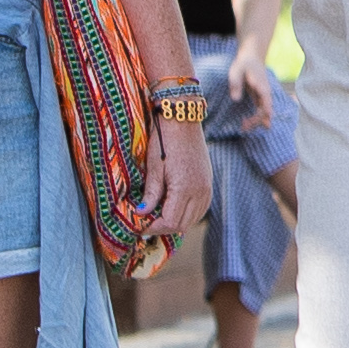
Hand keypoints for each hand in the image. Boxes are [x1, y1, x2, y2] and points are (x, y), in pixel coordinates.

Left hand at [135, 93, 213, 240]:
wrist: (183, 119)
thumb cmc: (164, 140)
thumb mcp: (154, 168)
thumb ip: (151, 194)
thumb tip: (141, 214)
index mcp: (184, 189)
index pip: (170, 222)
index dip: (153, 228)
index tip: (140, 226)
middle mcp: (200, 192)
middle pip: (182, 225)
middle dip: (162, 228)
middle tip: (146, 224)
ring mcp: (206, 188)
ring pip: (193, 219)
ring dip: (176, 222)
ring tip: (158, 217)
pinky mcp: (208, 183)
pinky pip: (200, 209)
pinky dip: (188, 214)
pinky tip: (175, 210)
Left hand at [223, 52, 273, 125]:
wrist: (252, 57)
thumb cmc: (244, 63)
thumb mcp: (236, 71)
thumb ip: (236, 84)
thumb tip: (235, 99)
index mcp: (263, 88)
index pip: (265, 106)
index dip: (260, 116)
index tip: (248, 123)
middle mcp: (266, 94)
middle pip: (266, 112)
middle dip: (256, 122)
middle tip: (243, 128)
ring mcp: (264, 96)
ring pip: (264, 113)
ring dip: (256, 122)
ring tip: (243, 128)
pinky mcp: (260, 97)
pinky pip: (261, 110)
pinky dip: (255, 118)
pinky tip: (246, 124)